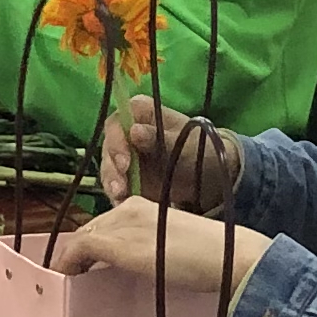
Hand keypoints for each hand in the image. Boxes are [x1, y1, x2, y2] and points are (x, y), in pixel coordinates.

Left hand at [54, 199, 270, 291]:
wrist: (229, 256)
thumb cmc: (213, 255)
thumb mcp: (173, 244)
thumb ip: (152, 246)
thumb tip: (140, 263)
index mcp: (145, 205)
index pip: (106, 222)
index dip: (92, 244)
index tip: (88, 266)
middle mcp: (129, 207)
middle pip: (90, 228)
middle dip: (78, 252)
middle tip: (75, 276)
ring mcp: (123, 224)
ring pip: (81, 237)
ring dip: (71, 259)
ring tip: (70, 280)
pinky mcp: (119, 244)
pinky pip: (78, 249)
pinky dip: (66, 264)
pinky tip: (66, 279)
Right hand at [100, 92, 240, 212]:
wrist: (207, 174)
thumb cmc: (196, 148)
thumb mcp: (181, 142)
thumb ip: (158, 138)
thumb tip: (134, 131)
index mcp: (140, 112)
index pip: (118, 122)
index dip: (116, 140)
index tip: (124, 160)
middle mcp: (127, 131)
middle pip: (109, 147)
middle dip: (112, 167)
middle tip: (120, 185)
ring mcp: (124, 155)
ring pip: (109, 168)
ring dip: (112, 183)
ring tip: (120, 196)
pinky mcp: (126, 177)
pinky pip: (116, 186)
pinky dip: (118, 196)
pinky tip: (122, 204)